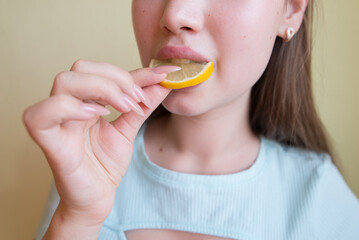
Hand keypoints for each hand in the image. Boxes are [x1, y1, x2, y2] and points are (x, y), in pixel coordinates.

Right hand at [23, 59, 174, 223]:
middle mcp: (67, 106)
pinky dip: (68, 108)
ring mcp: (56, 123)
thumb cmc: (105, 164)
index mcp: (84, 101)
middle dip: (116, 79)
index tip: (161, 78)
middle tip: (136, 100)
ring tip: (125, 107)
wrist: (96, 198)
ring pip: (65, 82)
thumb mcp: (129, 128)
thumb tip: (165, 80)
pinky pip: (40, 116)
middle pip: (80, 68)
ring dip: (102, 88)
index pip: (101, 70)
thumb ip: (144, 104)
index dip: (133, 72)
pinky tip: (95, 115)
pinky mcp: (50, 143)